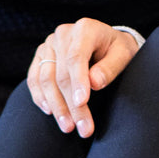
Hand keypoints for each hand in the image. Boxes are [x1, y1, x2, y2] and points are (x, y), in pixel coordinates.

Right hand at [26, 18, 139, 138]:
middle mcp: (63, 34)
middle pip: (61, 74)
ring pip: (45, 79)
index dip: (78, 81)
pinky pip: (34, 79)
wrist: (107, 43)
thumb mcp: (124, 55)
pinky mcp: (41, 57)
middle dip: (71, 105)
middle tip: (83, 128)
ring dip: (56, 106)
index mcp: (84, 29)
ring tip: (68, 127)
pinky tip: (51, 113)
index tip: (82, 102)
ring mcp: (49, 45)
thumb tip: (94, 83)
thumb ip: (110, 68)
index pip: (76, 58)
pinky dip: (40, 98)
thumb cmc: (118, 51)